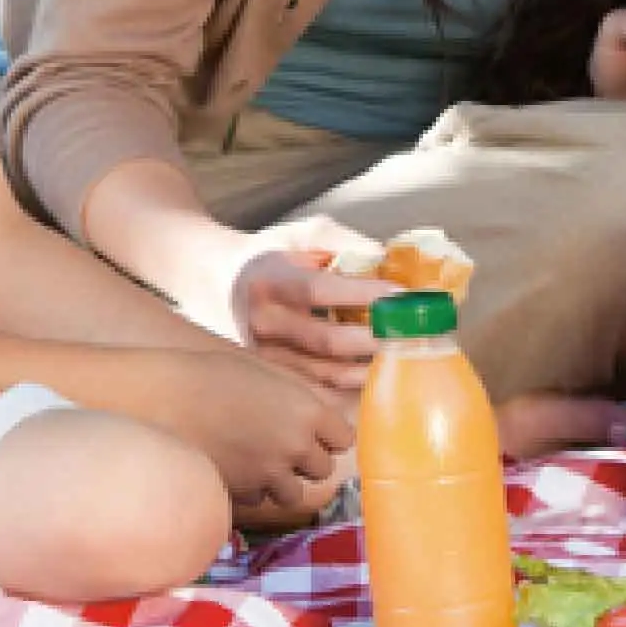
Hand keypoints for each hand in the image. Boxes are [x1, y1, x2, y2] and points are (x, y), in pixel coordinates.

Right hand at [163, 346, 355, 523]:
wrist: (160, 399)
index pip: (344, 438)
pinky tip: (233, 467)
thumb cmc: (209, 375)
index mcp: (307, 411)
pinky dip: (251, 489)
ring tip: (257, 460)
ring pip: (293, 493)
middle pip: (323, 469)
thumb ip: (299, 396)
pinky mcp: (242, 494)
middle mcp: (295, 447)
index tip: (315, 431)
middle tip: (281, 444)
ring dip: (281, 481)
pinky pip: (259, 499)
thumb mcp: (263, 373)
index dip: (328, 434)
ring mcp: (268, 474)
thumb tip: (321, 412)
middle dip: (305, 460)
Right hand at [225, 224, 387, 391]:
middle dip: (375, 339)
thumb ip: (340, 241)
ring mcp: (264, 355)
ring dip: (367, 371)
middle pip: (327, 340)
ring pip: (323, 374)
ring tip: (402, 363)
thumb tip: (384, 258)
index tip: (403, 297)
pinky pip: (314, 391)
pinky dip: (346, 391)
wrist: (213, 281)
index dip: (365, 294)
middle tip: (412, 337)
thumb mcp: (298, 234)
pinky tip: (372, 382)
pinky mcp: (269, 377)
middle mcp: (263, 321)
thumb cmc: (267, 255)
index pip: (321, 290)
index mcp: (270, 282)